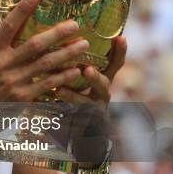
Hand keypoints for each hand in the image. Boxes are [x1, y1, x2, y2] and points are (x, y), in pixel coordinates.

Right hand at [0, 0, 89, 103]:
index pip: (8, 26)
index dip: (22, 10)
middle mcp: (3, 64)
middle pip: (34, 44)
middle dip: (57, 33)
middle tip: (75, 24)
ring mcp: (14, 81)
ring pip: (45, 64)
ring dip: (66, 53)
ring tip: (83, 45)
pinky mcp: (21, 97)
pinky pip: (46, 84)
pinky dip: (62, 77)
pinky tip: (75, 71)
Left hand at [55, 36, 126, 164]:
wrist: (81, 136)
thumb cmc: (75, 99)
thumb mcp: (77, 81)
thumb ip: (73, 65)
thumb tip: (58, 39)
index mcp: (101, 81)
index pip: (114, 65)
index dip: (120, 53)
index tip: (121, 37)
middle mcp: (102, 96)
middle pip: (105, 86)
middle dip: (96, 78)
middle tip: (86, 69)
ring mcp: (95, 113)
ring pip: (88, 105)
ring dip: (74, 97)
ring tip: (59, 90)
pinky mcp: (84, 128)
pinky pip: (74, 121)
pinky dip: (61, 115)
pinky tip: (51, 105)